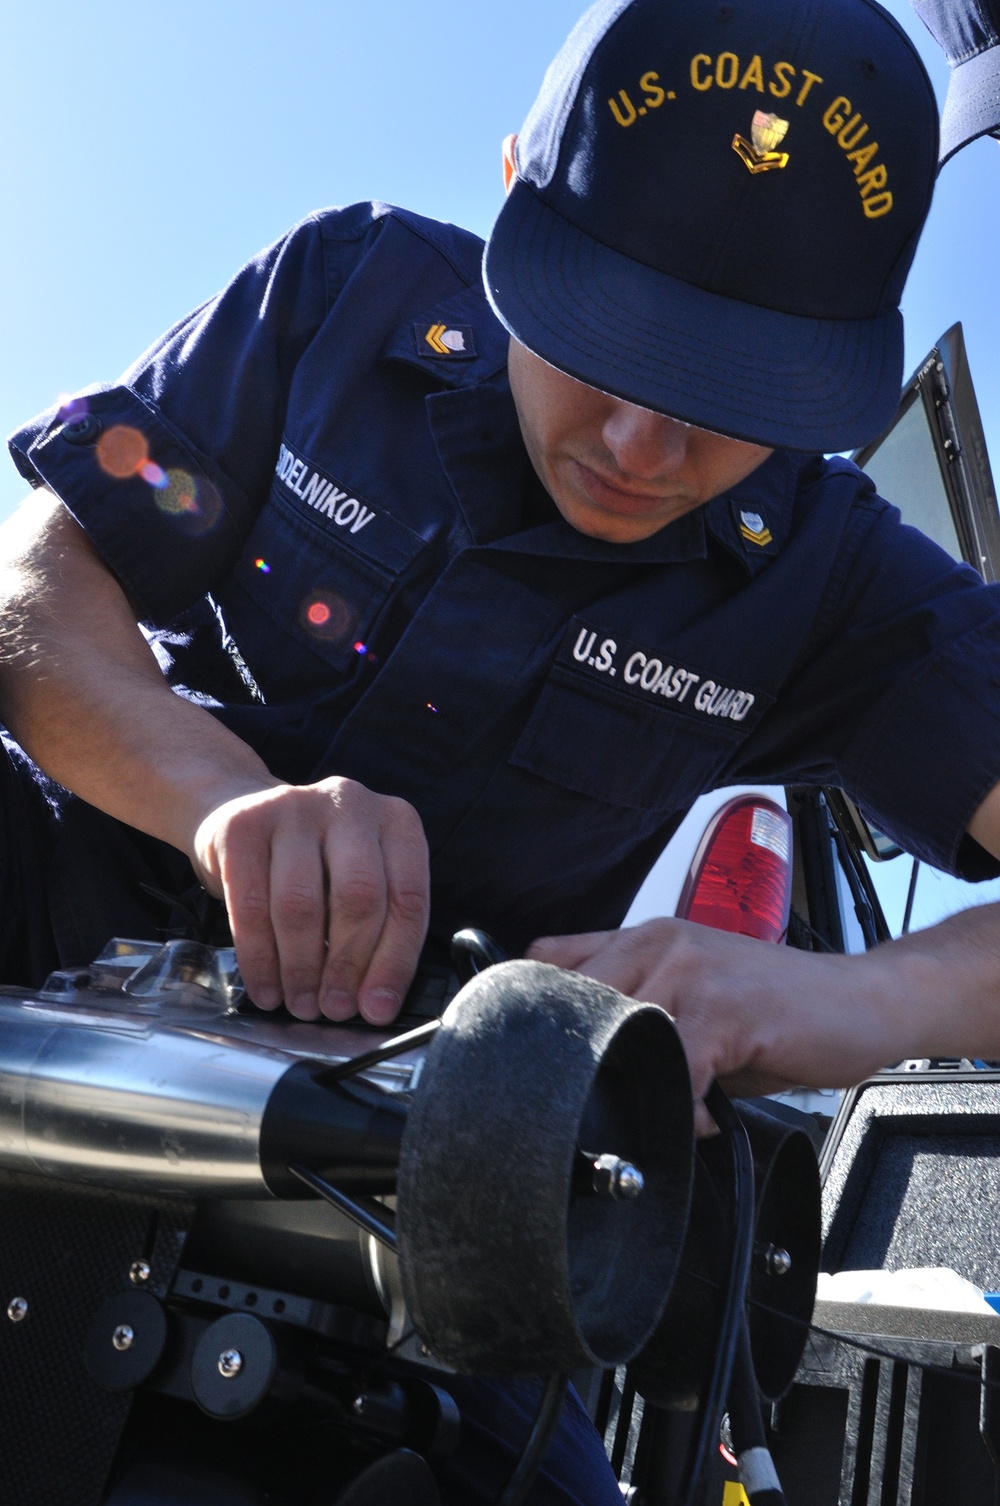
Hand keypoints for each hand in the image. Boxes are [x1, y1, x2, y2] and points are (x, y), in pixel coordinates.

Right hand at [193, 777, 428, 1023]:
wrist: (239, 810)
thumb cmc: (313, 860)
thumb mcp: (359, 878)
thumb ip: (377, 930)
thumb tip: (375, 1003)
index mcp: (395, 820)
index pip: (406, 896)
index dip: (394, 960)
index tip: (376, 1007)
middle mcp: (350, 803)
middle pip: (358, 897)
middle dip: (346, 965)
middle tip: (334, 1008)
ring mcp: (294, 808)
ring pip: (301, 905)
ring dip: (301, 969)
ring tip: (301, 1004)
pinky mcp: (243, 826)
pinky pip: (251, 906)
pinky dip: (260, 959)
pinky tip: (267, 989)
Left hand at [527, 919, 907, 1131]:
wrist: (862, 1000)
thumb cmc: (775, 1009)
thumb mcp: (692, 999)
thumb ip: (641, 1019)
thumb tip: (581, 1070)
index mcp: (643, 939)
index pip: (551, 962)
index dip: (536, 1016)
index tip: (536, 1063)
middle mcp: (658, 944)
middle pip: (571, 1001)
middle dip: (577, 1062)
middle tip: (600, 1103)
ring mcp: (692, 971)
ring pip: (616, 1032)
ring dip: (632, 1083)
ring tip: (662, 1108)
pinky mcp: (726, 1009)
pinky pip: (675, 1067)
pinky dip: (684, 1108)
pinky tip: (707, 1118)